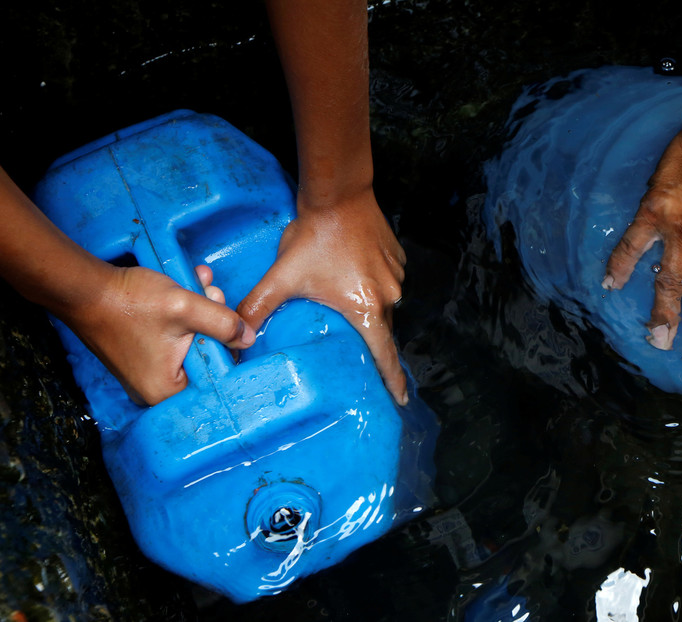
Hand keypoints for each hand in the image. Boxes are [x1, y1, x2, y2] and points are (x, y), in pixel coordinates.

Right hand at [59, 265, 255, 405]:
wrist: (86, 287)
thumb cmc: (130, 302)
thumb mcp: (186, 308)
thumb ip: (223, 323)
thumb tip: (249, 338)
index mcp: (167, 391)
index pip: (216, 377)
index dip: (227, 346)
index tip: (226, 320)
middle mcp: (156, 390)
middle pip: (204, 358)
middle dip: (214, 323)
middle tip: (212, 294)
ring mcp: (147, 373)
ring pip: (190, 343)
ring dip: (201, 312)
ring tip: (200, 284)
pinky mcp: (142, 356)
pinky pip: (173, 339)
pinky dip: (183, 315)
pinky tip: (188, 288)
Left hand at [237, 188, 408, 404]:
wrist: (339, 193)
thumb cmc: (314, 236)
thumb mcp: (282, 276)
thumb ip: (259, 306)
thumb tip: (238, 334)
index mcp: (367, 308)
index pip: (384, 355)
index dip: (392, 381)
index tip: (400, 400)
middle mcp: (389, 296)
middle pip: (381, 329)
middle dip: (370, 342)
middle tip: (354, 351)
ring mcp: (396, 276)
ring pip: (383, 304)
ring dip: (368, 308)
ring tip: (346, 302)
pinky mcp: (396, 259)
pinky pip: (387, 282)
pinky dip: (373, 285)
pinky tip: (352, 276)